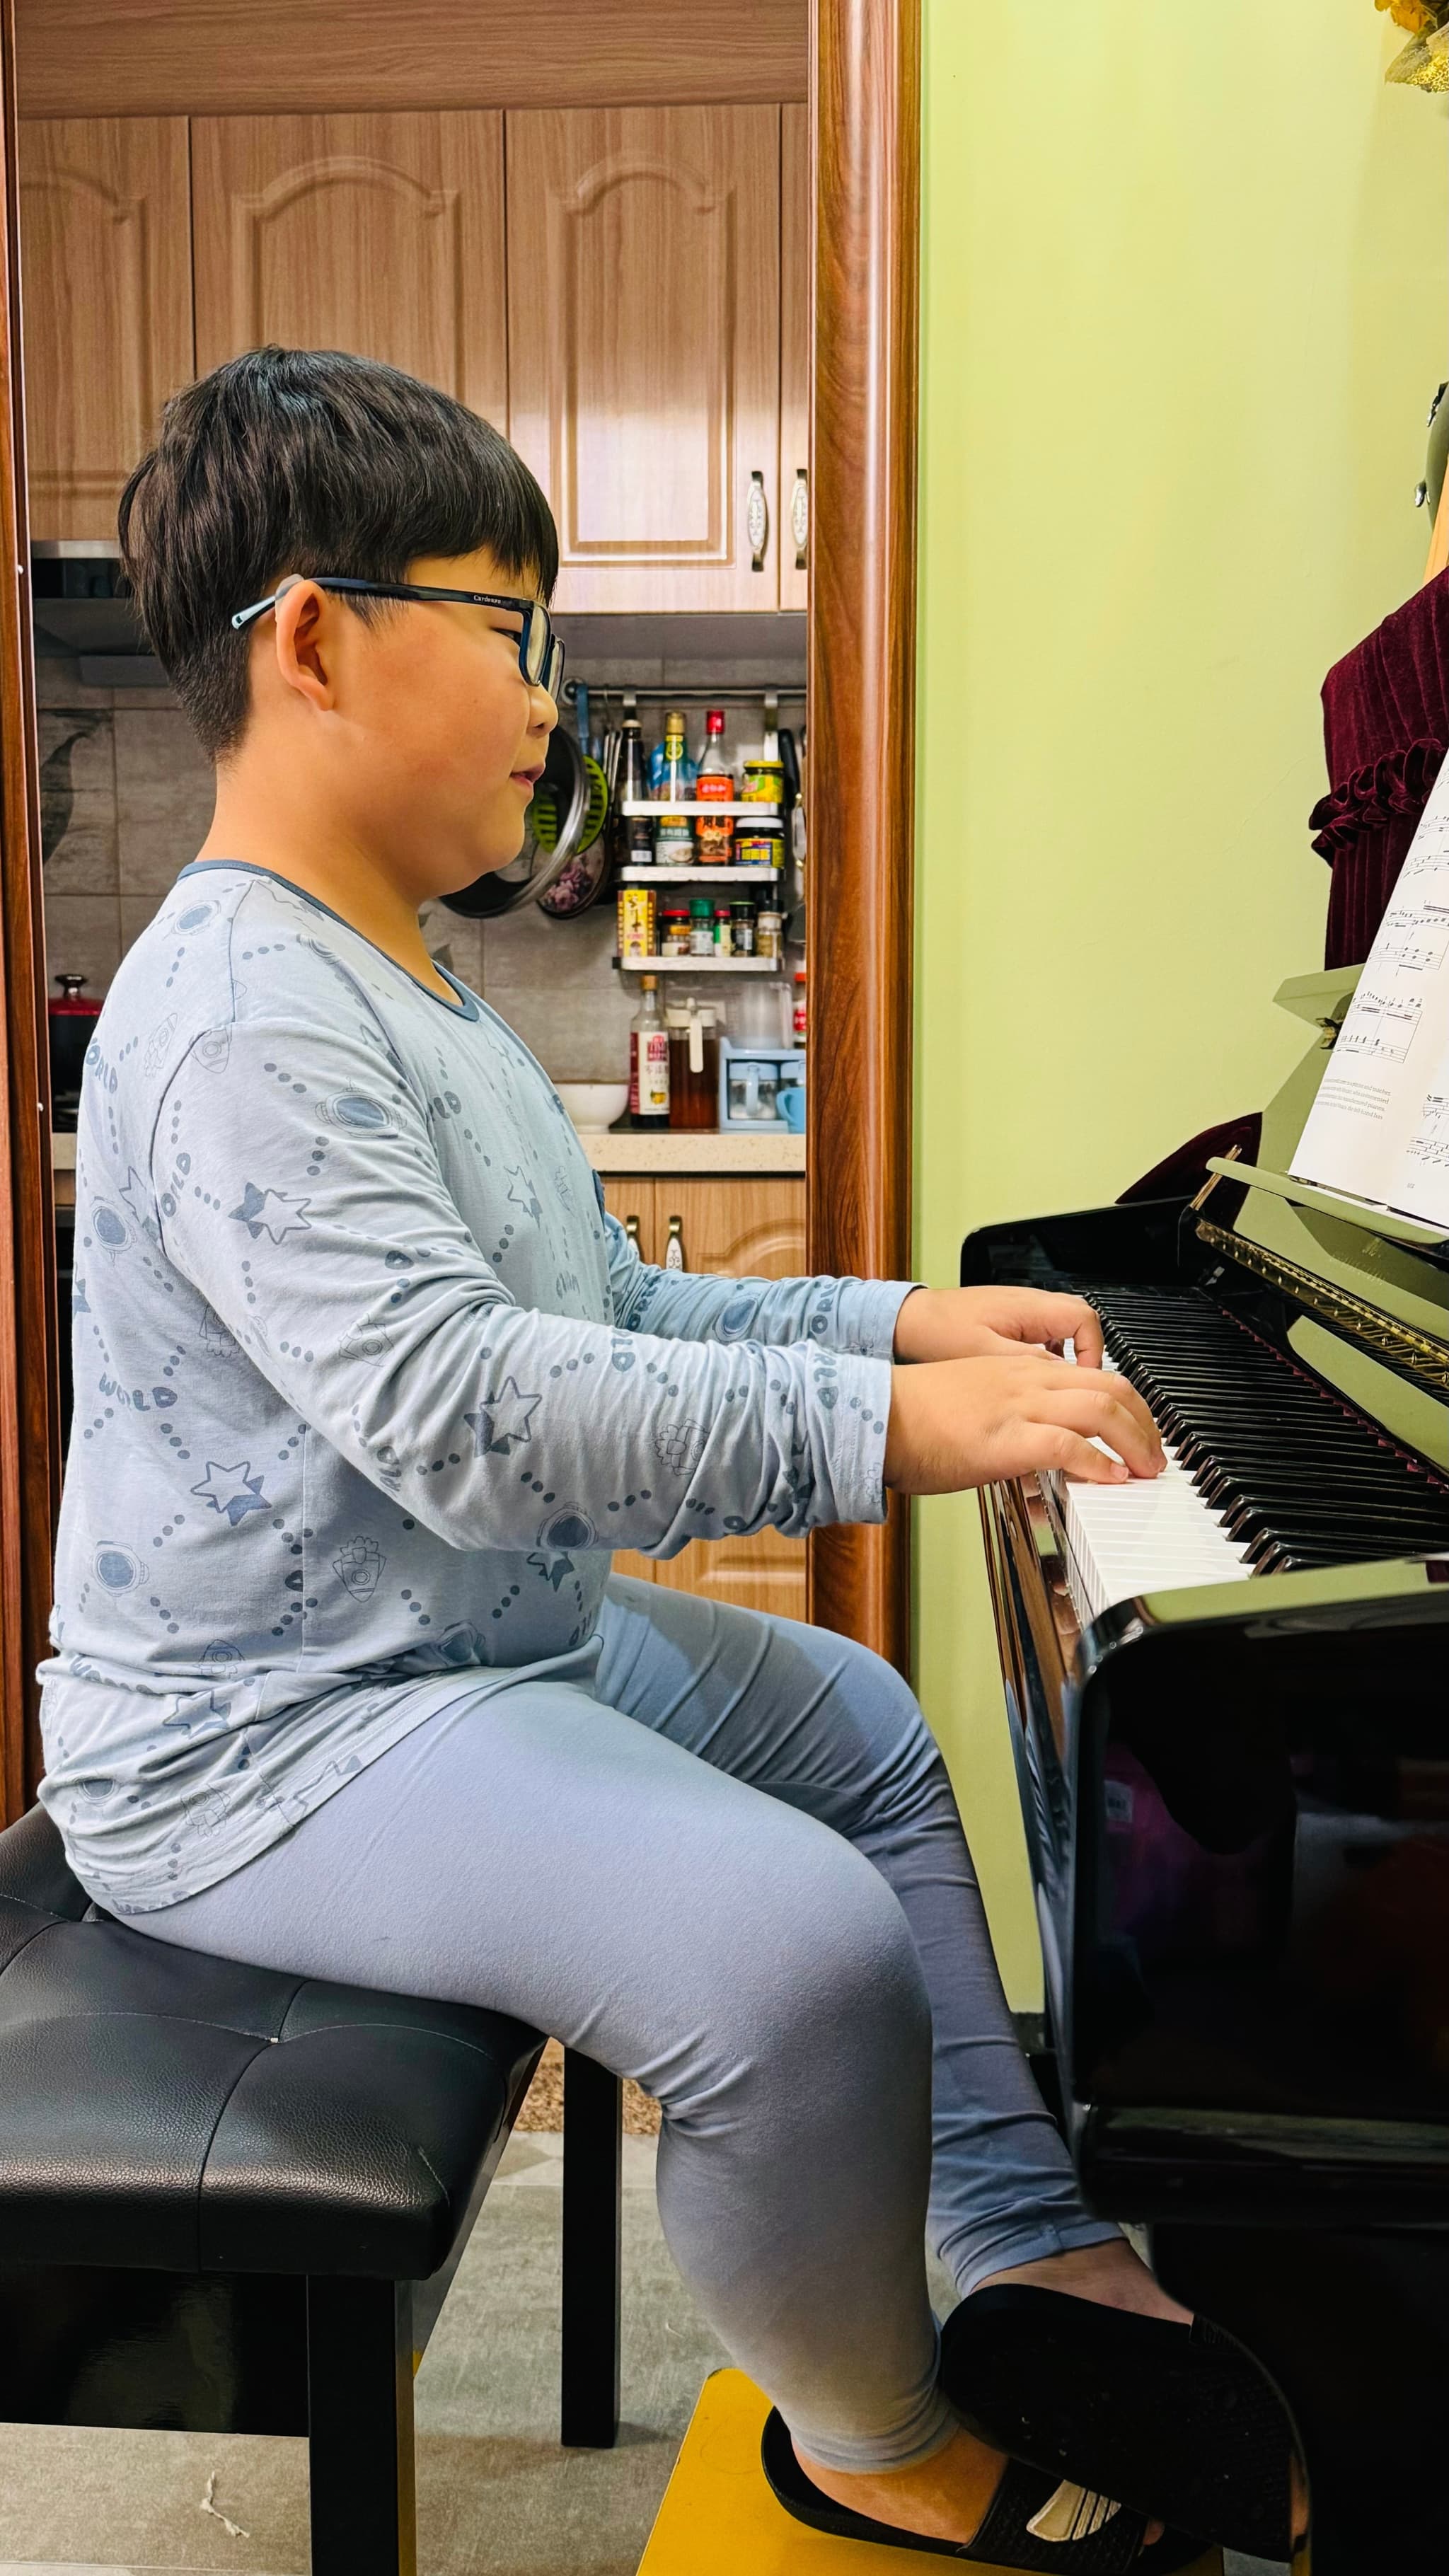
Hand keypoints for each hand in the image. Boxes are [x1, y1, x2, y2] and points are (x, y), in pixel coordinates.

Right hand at [883, 1353, 1163, 1496]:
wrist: (875, 1416)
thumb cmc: (913, 1416)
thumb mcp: (974, 1402)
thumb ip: (1010, 1417)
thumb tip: (1034, 1447)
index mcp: (1019, 1370)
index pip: (1093, 1375)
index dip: (1128, 1404)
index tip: (1138, 1431)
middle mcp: (1026, 1380)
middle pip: (1111, 1386)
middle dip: (1145, 1422)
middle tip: (1154, 1454)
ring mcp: (1018, 1407)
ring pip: (1101, 1408)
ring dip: (1135, 1442)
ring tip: (1146, 1470)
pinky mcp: (1004, 1438)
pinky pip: (1067, 1445)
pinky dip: (1099, 1463)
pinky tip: (1110, 1479)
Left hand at [893, 1285, 1104, 1368]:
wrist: (909, 1322)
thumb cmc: (938, 1332)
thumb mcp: (984, 1352)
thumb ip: (1027, 1360)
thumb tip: (1063, 1375)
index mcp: (1029, 1307)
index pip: (1085, 1320)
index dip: (1093, 1351)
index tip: (1084, 1380)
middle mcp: (1030, 1304)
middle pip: (1080, 1323)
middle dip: (1087, 1355)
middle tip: (1078, 1385)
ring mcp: (1021, 1313)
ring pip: (1063, 1331)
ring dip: (1067, 1357)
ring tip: (1057, 1386)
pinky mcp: (1010, 1323)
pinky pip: (1044, 1336)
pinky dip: (1048, 1357)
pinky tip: (1032, 1380)